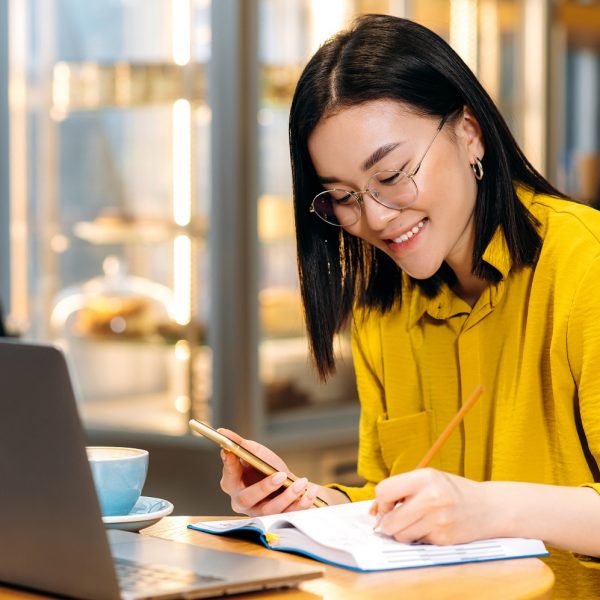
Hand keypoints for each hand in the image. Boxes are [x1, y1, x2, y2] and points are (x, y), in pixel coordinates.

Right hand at [218, 428, 320, 515]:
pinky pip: (289, 515)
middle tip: (281, 476)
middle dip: (264, 487)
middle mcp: (243, 502)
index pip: (228, 477)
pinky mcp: (278, 519)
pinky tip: (310, 492)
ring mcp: (260, 512)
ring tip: (301, 483)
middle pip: (247, 499)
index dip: (229, 466)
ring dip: (288, 496)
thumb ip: (239, 444)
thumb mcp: (255, 453)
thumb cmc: (266, 467)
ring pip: (270, 510)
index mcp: (233, 484)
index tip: (233, 453)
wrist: (288, 483)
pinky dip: (301, 503)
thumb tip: (222, 432)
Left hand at [371, 468, 491, 544]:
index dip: (381, 501)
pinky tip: (432, 528)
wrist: (488, 507)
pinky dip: (419, 538)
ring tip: (418, 521)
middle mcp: (432, 498)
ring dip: (404, 532)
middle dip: (389, 522)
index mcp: (425, 478)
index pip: (384, 491)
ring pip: (401, 536)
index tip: (389, 503)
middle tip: (399, 516)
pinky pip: (417, 543)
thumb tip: (372, 512)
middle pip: (390, 521)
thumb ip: (400, 490)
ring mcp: (439, 521)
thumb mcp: (427, 479)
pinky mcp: (444, 540)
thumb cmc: (451, 491)